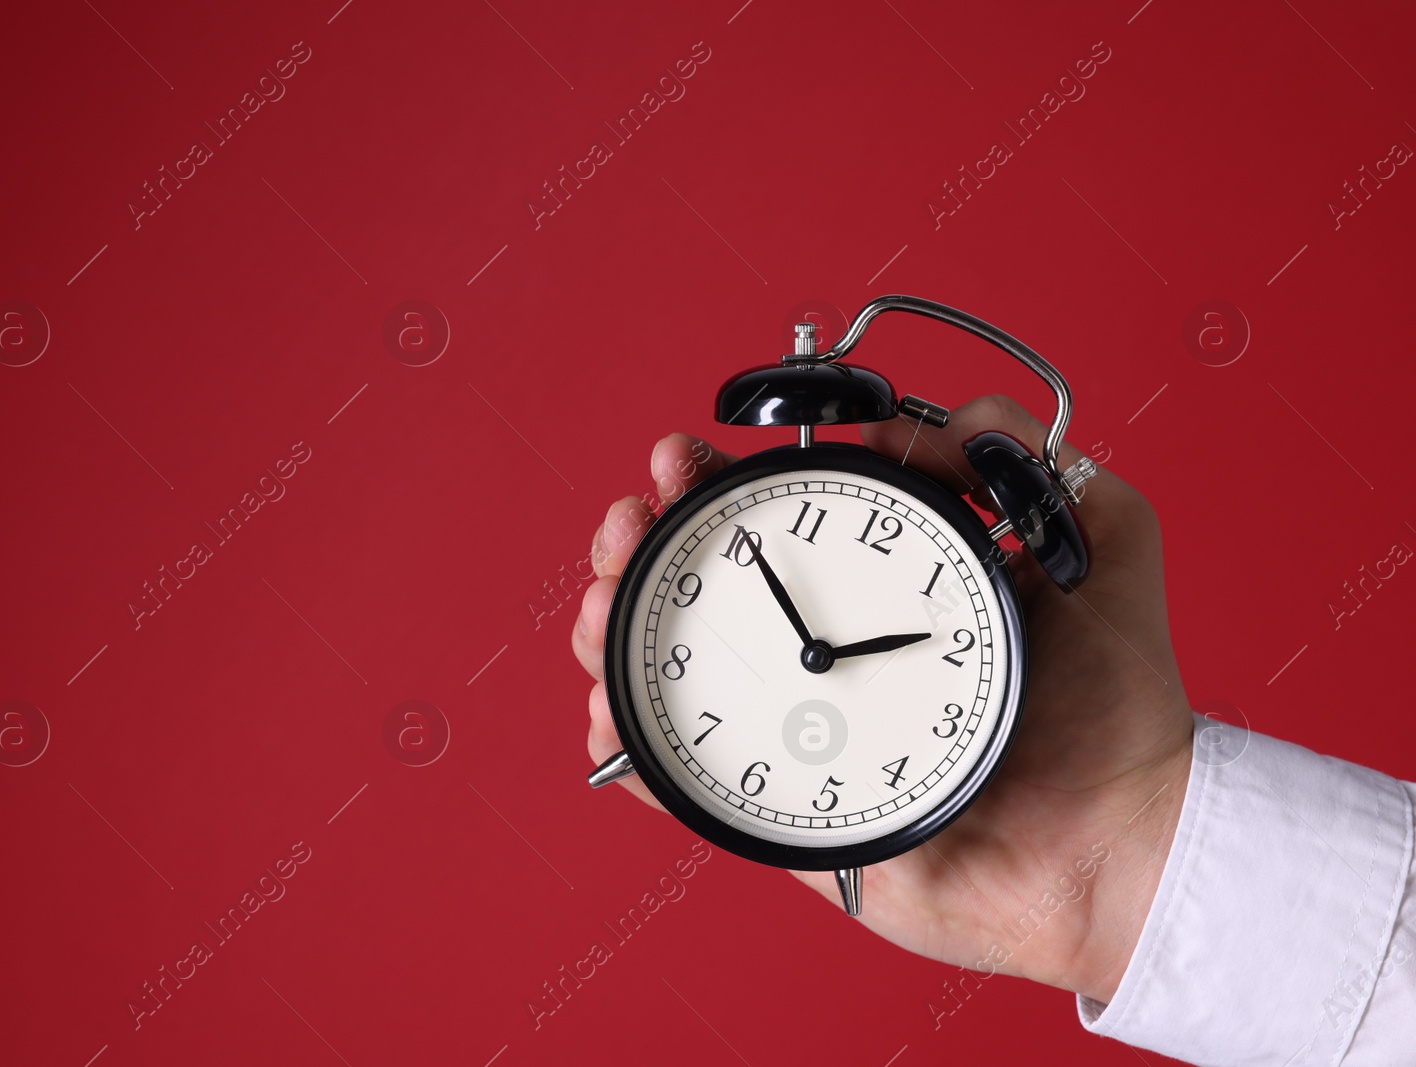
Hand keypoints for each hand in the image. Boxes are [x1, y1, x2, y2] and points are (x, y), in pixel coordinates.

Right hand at [571, 398, 1193, 1004]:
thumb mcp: (1096, 542)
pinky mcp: (789, 820)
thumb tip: (919, 419)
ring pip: (676, 677)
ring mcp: (800, 739)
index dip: (710, 485)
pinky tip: (607, 723)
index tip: (683, 459)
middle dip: (640, 549)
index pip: (770, 524)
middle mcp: (827, 660)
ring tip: (604, 608)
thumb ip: (1024, 457)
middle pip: (699, 593)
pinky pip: (690, 790)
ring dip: (616, 635)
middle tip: (629, 527)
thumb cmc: (1114, 708)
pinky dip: (633, 758)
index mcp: (880, 593)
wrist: (1120, 846)